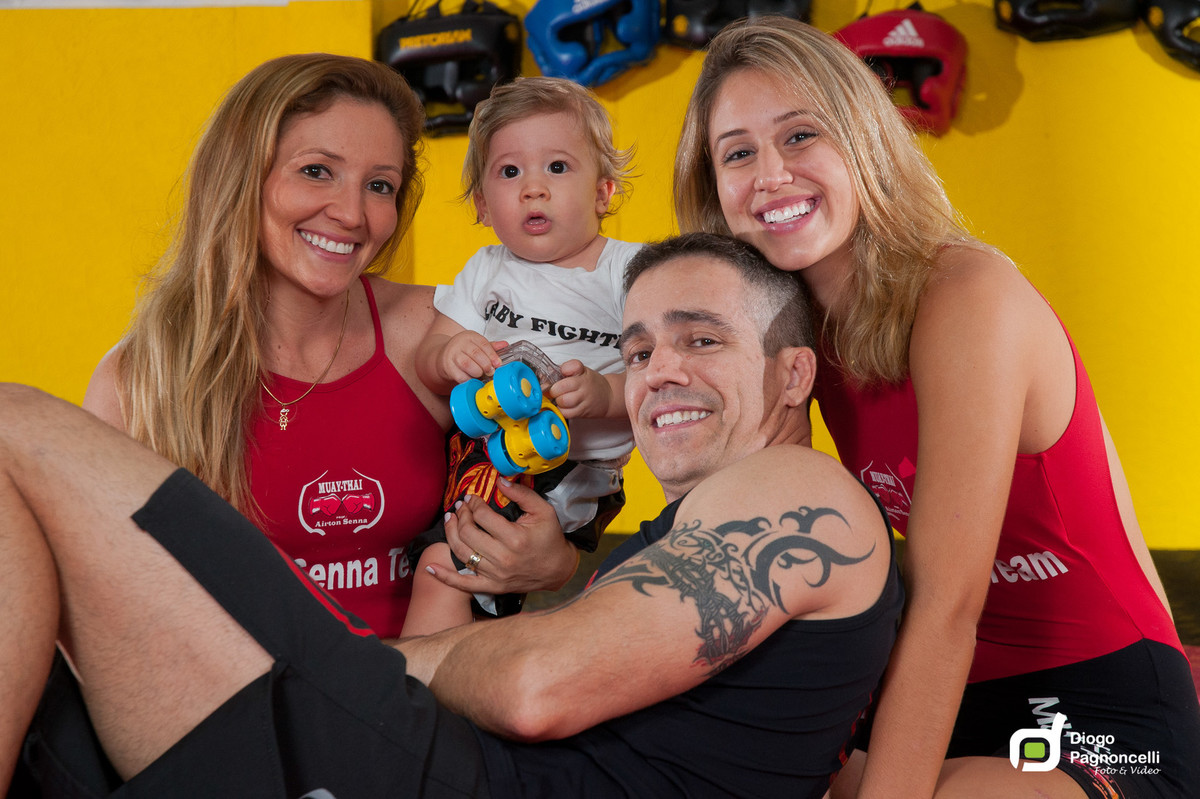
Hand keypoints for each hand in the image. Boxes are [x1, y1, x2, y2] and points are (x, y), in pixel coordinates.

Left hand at [429, 480, 578, 594]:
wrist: (557, 569)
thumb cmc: (550, 537)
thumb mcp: (543, 510)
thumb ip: (521, 494)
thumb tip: (500, 480)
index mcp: (515, 538)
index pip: (482, 516)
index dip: (473, 503)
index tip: (471, 497)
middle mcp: (502, 558)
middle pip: (468, 533)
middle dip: (460, 515)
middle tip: (460, 506)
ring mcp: (495, 575)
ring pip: (461, 553)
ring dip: (450, 534)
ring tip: (449, 520)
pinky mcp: (491, 587)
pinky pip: (463, 584)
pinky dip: (444, 577)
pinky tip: (429, 567)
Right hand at [438, 332, 504, 384]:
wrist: (444, 356)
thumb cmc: (464, 351)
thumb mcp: (477, 345)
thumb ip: (490, 346)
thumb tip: (504, 345)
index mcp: (470, 336)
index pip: (483, 344)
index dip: (492, 355)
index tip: (498, 363)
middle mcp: (460, 344)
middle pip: (476, 354)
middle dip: (486, 365)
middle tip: (491, 371)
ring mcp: (452, 355)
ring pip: (467, 364)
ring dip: (478, 372)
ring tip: (481, 374)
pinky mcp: (448, 367)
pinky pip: (461, 376)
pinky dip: (469, 379)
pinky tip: (472, 379)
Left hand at [549, 359, 612, 418]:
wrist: (609, 397)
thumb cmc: (591, 383)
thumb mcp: (582, 371)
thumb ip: (567, 369)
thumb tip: (547, 376)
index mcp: (583, 373)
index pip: (571, 367)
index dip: (563, 370)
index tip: (561, 373)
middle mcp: (584, 386)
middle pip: (562, 387)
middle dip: (554, 389)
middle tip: (555, 390)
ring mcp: (584, 400)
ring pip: (563, 401)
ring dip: (558, 400)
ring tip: (560, 399)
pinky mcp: (582, 413)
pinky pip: (566, 413)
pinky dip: (561, 410)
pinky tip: (564, 406)